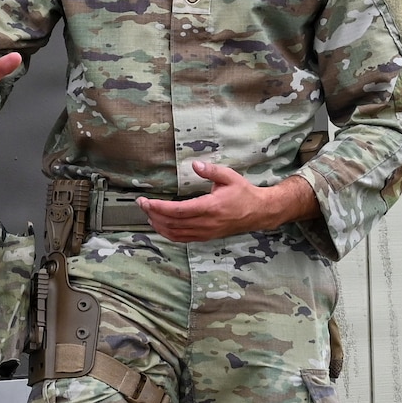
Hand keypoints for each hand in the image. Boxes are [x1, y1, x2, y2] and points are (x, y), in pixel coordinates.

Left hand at [136, 165, 317, 241]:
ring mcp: (206, 232)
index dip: (159, 207)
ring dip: (158, 225)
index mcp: (211, 207)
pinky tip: (160, 225)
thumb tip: (194, 164)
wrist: (259, 212)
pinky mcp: (206, 237)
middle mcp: (206, 222)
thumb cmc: (244, 193)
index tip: (145, 201)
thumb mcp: (229, 177)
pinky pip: (183, 238)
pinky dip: (168, 233)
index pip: (178, 211)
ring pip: (175, 233)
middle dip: (153, 214)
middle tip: (141, 204)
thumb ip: (211, 171)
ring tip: (147, 214)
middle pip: (173, 223)